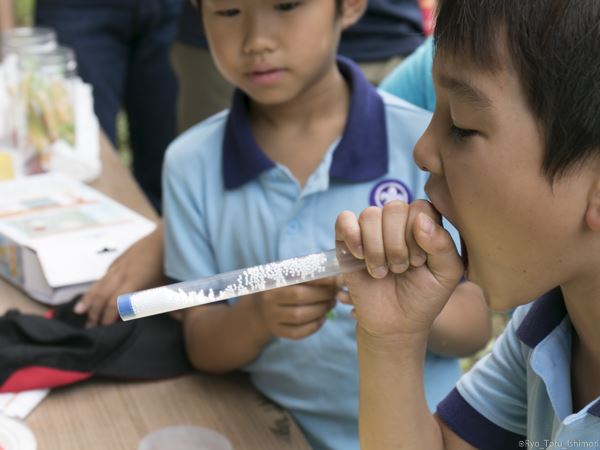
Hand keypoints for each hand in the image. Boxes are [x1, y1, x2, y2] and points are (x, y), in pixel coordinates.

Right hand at [75, 225, 164, 325]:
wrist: (166, 236)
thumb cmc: (169, 262)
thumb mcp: (166, 284)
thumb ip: (159, 301)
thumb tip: (165, 318)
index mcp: (135, 279)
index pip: (116, 301)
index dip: (109, 315)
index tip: (105, 326)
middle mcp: (122, 272)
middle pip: (103, 294)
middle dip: (95, 310)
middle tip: (90, 325)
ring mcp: (119, 264)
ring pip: (99, 283)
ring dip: (88, 299)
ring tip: (78, 311)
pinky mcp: (119, 260)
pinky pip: (104, 275)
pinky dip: (95, 287)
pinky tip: (91, 295)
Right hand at [251, 277, 337, 339]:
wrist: (259, 310)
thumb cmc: (283, 289)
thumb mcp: (291, 278)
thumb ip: (310, 276)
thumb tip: (339, 278)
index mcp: (274, 279)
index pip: (300, 277)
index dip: (321, 280)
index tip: (337, 281)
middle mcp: (269, 298)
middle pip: (300, 296)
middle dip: (322, 296)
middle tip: (334, 295)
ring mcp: (271, 316)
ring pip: (299, 316)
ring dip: (320, 311)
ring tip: (329, 305)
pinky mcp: (276, 331)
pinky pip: (297, 333)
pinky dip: (313, 327)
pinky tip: (321, 319)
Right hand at [335, 200, 463, 339]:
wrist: (394, 323)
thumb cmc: (422, 296)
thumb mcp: (446, 275)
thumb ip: (443, 245)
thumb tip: (420, 219)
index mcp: (422, 223)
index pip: (421, 207)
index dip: (419, 234)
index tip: (419, 261)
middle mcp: (395, 222)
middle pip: (394, 208)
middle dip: (397, 245)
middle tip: (400, 269)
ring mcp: (370, 229)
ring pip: (370, 215)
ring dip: (376, 249)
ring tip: (381, 271)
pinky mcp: (346, 240)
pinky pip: (344, 219)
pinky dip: (352, 236)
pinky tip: (360, 257)